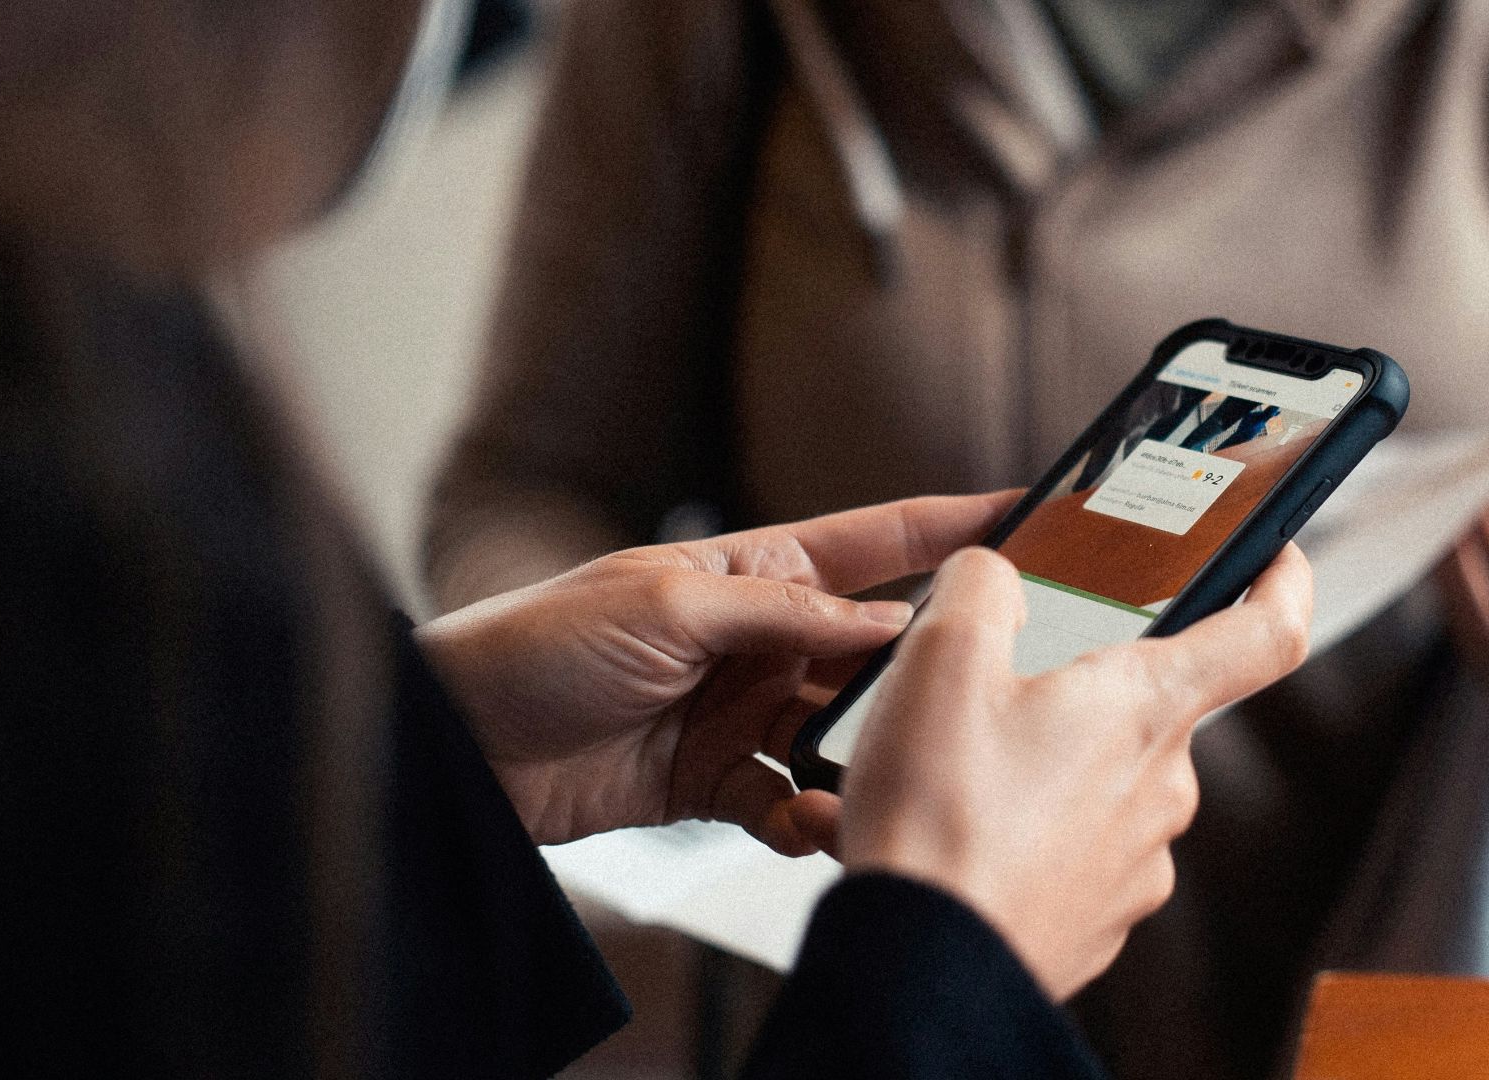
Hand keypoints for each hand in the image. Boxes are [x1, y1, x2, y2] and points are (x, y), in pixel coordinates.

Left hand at [416, 491, 1020, 849]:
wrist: (460, 744)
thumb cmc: (538, 642)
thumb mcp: (669, 604)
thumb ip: (786, 615)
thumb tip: (892, 627)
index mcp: (755, 571)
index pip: (877, 542)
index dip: (952, 526)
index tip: (1028, 512)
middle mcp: (761, 640)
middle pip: (874, 653)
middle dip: (923, 675)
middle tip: (976, 694)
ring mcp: (743, 713)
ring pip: (844, 736)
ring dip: (865, 760)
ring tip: (885, 780)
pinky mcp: (718, 782)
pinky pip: (792, 803)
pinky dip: (807, 818)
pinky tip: (809, 824)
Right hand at [825, 544, 1313, 999]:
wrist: (920, 960)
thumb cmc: (938, 812)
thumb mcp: (942, 657)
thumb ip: (982, 586)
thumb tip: (996, 577)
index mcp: (1147, 706)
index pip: (1266, 632)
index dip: (1283, 581)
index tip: (1278, 555)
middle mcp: (1165, 787)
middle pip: (1148, 709)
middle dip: (1083, 691)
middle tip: (1000, 691)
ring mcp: (1139, 864)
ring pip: (1106, 783)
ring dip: (1049, 768)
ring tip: (961, 775)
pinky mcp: (1102, 922)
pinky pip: (1078, 853)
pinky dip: (1031, 836)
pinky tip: (966, 836)